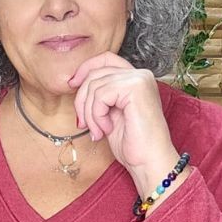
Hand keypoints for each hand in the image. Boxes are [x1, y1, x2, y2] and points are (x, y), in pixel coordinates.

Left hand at [67, 53, 188, 183]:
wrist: (149, 162)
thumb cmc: (132, 144)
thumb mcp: (110, 114)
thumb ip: (99, 96)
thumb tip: (75, 82)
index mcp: (136, 79)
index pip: (105, 59)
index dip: (85, 68)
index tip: (72, 84)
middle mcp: (140, 75)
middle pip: (95, 73)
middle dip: (82, 100)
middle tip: (83, 124)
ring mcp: (139, 79)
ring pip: (95, 86)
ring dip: (90, 114)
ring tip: (98, 131)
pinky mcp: (136, 88)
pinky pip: (100, 95)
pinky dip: (97, 116)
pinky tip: (107, 129)